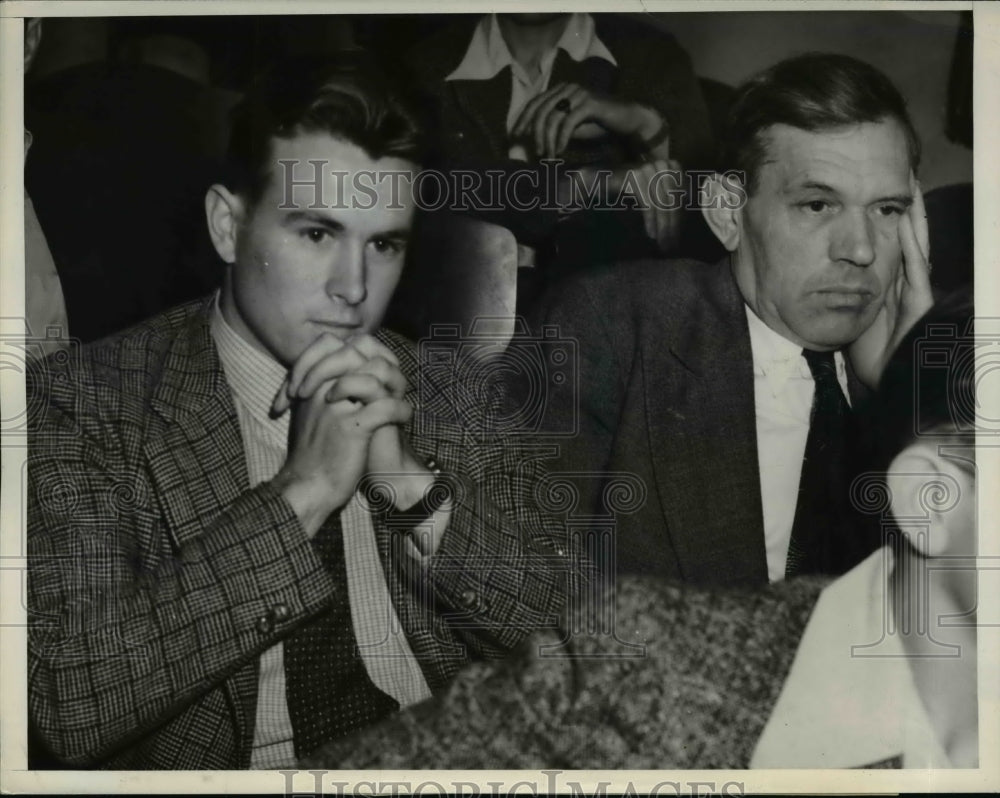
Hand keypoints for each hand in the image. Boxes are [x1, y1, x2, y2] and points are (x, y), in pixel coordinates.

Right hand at [271, 334, 411, 536]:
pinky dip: (401, 410)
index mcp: (308, 383)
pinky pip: (385, 406)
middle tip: (394, 381)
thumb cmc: (313, 451)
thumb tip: (350, 364)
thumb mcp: (310, 411)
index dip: (358, 348)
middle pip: (355, 351)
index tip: (376, 367)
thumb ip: (324, 386)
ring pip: (375, 373)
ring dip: (396, 384)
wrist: (308, 485)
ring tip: (400, 399)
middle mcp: (319, 389)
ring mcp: (335, 406)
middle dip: (381, 362)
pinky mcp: (351, 427)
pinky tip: (404, 418)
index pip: (329, 343)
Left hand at [511, 82, 663, 159]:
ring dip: (547, 139)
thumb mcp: (571, 129)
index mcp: (560, 91)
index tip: (515, 137)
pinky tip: (559, 151)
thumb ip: (554, 130)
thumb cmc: (599, 126)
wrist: (627, 121)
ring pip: (552, 116)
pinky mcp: (588, 103)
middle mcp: (567, 88)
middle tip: (535, 152)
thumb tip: (533, 142)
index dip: (523, 119)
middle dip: (534, 132)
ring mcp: (578, 93)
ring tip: (547, 155)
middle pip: (540, 109)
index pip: (534, 103)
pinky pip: (567, 122)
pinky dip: (560, 139)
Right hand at [607, 159, 682, 252]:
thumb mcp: (656, 193)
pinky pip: (648, 204)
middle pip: (672, 201)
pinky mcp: (636, 178)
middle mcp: (662, 165)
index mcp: (672, 166)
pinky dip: (651, 220)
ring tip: (660, 241)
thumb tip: (683, 222)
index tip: (677, 237)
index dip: (680, 218)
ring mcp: (649, 170)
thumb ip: (670, 201)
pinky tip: (651, 233)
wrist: (603, 178)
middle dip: (671, 225)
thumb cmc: (632, 188)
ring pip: (661, 204)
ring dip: (662, 226)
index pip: (681, 196)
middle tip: (669, 243)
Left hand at [848, 174, 933, 388]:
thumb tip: (807, 272)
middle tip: (903, 175)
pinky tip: (903, 227)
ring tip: (909, 187)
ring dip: (912, 217)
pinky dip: (911, 249)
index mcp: (890, 281)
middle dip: (905, 206)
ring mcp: (914, 291)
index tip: (878, 188)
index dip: (887, 216)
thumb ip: (837, 290)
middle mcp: (905, 281)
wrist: (888, 379)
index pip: (890, 241)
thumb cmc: (869, 350)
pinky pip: (916, 272)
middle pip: (907, 236)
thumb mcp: (848, 312)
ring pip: (915, 246)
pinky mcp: (919, 305)